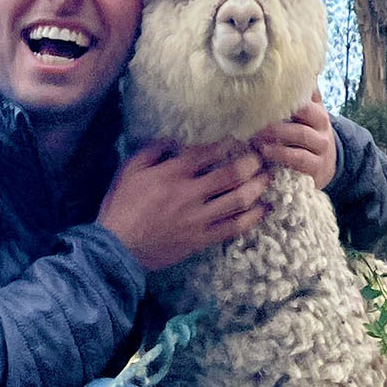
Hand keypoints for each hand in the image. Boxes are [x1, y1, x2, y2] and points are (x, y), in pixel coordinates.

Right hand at [98, 140, 271, 270]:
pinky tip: (265, 208)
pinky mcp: (202, 239)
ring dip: (259, 186)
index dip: (229, 143)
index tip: (240, 138)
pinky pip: (234, 227)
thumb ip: (153, 150)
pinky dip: (254, 217)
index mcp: (172, 173)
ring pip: (239, 200)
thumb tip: (175, 140)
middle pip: (232, 174)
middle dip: (252, 162)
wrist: (117, 248)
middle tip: (262, 156)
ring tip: (268, 177)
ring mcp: (199, 218)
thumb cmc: (121, 206)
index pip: (209, 152)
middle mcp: (190, 194)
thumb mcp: (130, 169)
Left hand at [251, 96, 339, 190]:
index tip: (261, 96)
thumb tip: (285, 75)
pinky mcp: (317, 167)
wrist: (324, 167)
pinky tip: (265, 152)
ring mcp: (322, 147)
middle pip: (305, 112)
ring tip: (257, 135)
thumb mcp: (306, 118)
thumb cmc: (306, 137)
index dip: (285, 95)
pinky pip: (300, 158)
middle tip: (255, 114)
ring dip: (277, 133)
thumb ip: (298, 99)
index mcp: (318, 111)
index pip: (305, 96)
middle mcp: (323, 126)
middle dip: (279, 112)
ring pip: (302, 134)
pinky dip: (281, 154)